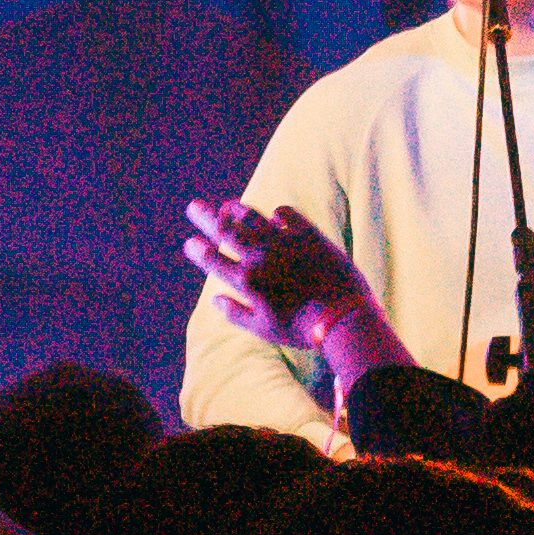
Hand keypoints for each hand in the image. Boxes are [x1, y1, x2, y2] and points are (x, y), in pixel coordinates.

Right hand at [182, 197, 411, 386]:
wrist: (343, 316)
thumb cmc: (302, 329)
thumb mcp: (263, 329)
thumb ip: (236, 313)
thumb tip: (214, 301)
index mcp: (247, 280)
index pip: (213, 260)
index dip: (199, 250)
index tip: (190, 242)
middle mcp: (260, 256)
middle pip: (226, 230)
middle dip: (206, 217)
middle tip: (193, 206)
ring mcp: (284, 241)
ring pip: (253, 217)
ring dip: (237, 209)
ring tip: (227, 206)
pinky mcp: (308, 233)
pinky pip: (287, 214)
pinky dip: (278, 213)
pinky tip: (275, 216)